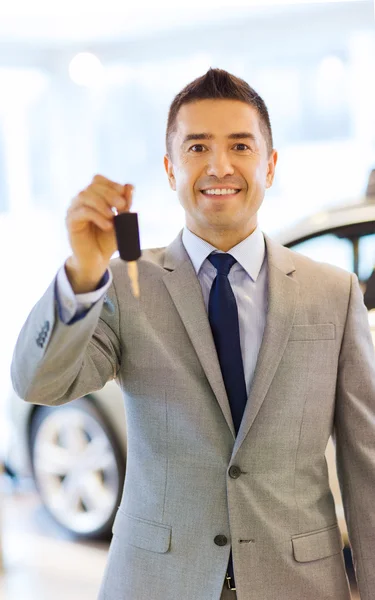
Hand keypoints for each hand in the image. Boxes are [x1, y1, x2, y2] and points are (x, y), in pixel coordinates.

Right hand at [65, 174, 133, 292]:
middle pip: (92, 186)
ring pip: (85, 196)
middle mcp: (81, 200)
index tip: (124, 194)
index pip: (98, 180)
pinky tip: (107, 225)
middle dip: (110, 193)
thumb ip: (125, 205)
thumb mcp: (121, 221)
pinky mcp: (71, 221)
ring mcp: (74, 209)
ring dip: (102, 203)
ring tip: (113, 216)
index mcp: (92, 197)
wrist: (98, 259)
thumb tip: (129, 186)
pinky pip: (82, 212)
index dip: (111, 184)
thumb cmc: (108, 239)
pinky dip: (97, 216)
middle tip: (123, 205)